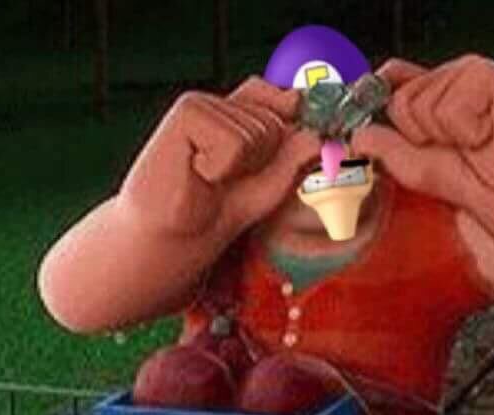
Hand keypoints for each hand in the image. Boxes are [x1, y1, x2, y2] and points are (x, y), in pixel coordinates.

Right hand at [121, 77, 320, 234]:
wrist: (173, 234)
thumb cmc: (219, 208)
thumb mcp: (272, 180)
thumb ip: (297, 153)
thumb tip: (320, 131)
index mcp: (240, 110)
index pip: (287, 102)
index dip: (286, 133)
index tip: (263, 164)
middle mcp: (222, 100)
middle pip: (276, 123)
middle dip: (260, 162)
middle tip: (224, 179)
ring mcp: (203, 102)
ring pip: (259, 133)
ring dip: (239, 168)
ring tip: (207, 177)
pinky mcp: (187, 111)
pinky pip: (235, 143)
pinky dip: (220, 168)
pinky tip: (194, 172)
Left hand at [353, 55, 493, 196]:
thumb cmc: (488, 188)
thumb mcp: (423, 171)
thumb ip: (389, 148)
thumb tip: (355, 135)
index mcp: (434, 101)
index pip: (388, 82)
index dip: (366, 94)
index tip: (347, 113)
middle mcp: (449, 82)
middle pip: (397, 99)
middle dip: (417, 137)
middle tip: (458, 153)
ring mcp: (467, 75)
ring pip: (416, 104)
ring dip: (443, 138)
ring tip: (478, 149)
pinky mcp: (484, 75)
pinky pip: (445, 108)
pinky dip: (465, 132)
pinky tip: (489, 137)